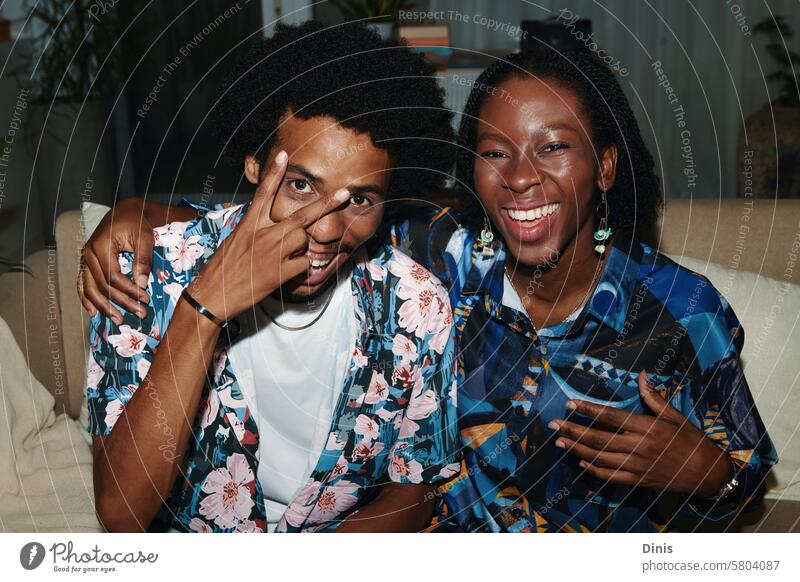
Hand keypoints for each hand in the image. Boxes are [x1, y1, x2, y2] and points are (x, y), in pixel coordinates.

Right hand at [78, 197, 154, 322]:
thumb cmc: (137, 223)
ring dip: (104, 306)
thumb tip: (141, 284)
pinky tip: (93, 311)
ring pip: (89, 288)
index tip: (145, 298)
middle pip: (102, 285)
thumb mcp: (145, 237)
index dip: (129, 290)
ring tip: (118, 319)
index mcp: (101, 245)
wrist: (126, 212)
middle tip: (140, 313)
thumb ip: (143, 260)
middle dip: (121, 301)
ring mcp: (85, 258)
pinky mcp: (87, 262)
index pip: (113, 276)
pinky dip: (86, 298)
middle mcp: (88, 253)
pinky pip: (82, 283)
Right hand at [187, 150, 349, 320]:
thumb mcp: (235, 240)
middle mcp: (262, 234)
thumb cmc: (222, 268)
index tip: (284, 154)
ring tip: (281, 257)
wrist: (213, 295)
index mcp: (248, 224)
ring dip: (300, 247)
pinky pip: (303, 264)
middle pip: (300, 215)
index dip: (274, 173)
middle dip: (325, 204)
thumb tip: (274, 225)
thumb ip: (255, 229)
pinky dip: (299, 269)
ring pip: (303, 240)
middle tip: (344, 193)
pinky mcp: (280, 272)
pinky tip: (284, 273)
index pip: (263, 193)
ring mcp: (273, 253)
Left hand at [549, 371, 733, 497]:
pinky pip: (611, 476)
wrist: (707, 472)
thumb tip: (642, 375)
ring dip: (577, 449)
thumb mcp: (674, 416)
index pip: (610, 416)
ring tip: (559, 441)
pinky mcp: (638, 480)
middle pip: (598, 437)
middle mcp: (638, 446)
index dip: (587, 409)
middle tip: (553, 425)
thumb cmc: (691, 440)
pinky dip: (594, 469)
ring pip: (599, 457)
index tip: (569, 404)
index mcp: (646, 427)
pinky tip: (581, 461)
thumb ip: (654, 397)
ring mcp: (637, 465)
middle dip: (572, 430)